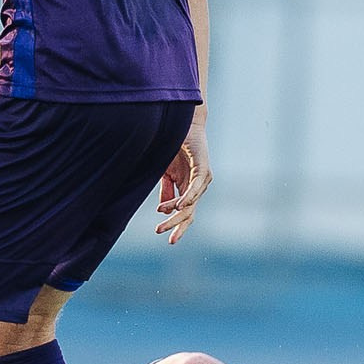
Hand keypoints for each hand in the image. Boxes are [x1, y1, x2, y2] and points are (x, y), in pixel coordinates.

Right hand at [155, 112, 210, 242]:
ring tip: (161, 220)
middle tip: (161, 233)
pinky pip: (196, 187)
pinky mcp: (203, 168)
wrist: (183, 123)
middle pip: (188, 212)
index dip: (177, 226)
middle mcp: (199, 187)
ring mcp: (203, 179)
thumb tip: (162, 210)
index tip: (168, 239)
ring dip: (175, 213)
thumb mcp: (166, 173)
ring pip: (191, 203)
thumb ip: (166, 190)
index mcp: (189, 188)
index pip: (185, 213)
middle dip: (175, 225)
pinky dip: (187, 197)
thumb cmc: (174, 147)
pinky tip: (178, 206)